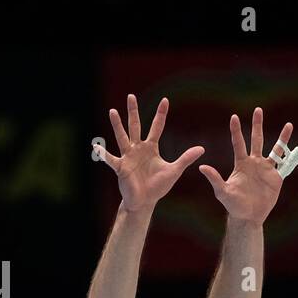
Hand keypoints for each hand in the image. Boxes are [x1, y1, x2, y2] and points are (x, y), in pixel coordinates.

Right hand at [97, 94, 203, 212]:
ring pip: (122, 137)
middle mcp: (138, 148)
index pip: (157, 127)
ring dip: (117, 125)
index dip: (161, 114)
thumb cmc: (158, 186)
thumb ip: (186, 158)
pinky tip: (96, 146)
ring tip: (113, 111)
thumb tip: (202, 148)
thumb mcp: (174, 171)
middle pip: (135, 126)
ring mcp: (128, 156)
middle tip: (131, 96)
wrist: (145, 201)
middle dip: (133, 112)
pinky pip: (111, 159)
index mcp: (151, 148)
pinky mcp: (121, 167)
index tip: (165, 100)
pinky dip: (103, 153)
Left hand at [199, 108, 294, 224]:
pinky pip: (285, 164)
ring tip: (289, 125)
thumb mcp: (222, 192)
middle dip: (257, 125)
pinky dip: (291, 156)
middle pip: (257, 139)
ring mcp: (266, 169)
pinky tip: (297, 147)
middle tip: (258, 110)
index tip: (234, 117)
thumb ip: (215, 179)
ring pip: (276, 149)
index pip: (238, 143)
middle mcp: (254, 162)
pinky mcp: (276, 177)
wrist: (249, 216)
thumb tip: (202, 167)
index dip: (236, 130)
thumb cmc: (234, 205)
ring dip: (282, 138)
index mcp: (241, 163)